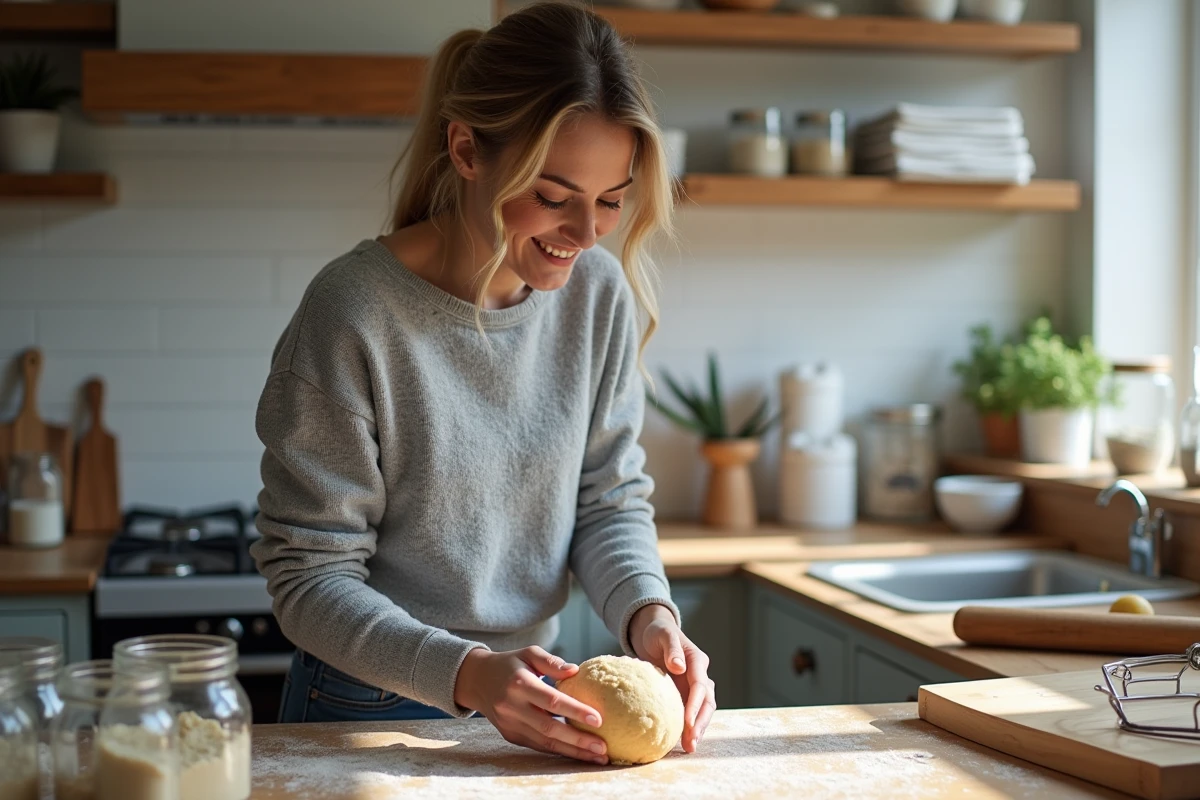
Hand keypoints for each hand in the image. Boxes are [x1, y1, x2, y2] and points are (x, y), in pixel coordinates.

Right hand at [454, 646, 609, 764]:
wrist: (476, 680)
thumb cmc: (510, 664)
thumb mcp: (529, 653)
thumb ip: (551, 661)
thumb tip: (575, 670)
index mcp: (519, 684)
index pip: (551, 701)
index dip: (575, 711)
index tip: (599, 719)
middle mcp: (512, 707)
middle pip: (549, 728)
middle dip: (578, 741)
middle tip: (603, 747)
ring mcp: (510, 724)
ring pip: (544, 743)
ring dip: (572, 751)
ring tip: (597, 756)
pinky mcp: (510, 735)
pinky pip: (538, 746)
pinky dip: (559, 751)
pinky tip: (579, 753)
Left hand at [629, 604, 716, 753]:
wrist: (654, 632)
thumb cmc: (658, 632)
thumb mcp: (663, 635)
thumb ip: (672, 649)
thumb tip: (678, 666)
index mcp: (697, 661)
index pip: (700, 686)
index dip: (695, 705)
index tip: (688, 722)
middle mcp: (700, 675)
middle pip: (707, 702)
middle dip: (700, 723)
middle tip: (692, 742)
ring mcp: (694, 685)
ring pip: (702, 710)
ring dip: (698, 728)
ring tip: (689, 747)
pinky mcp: (685, 693)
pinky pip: (690, 711)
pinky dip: (688, 726)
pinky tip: (681, 740)